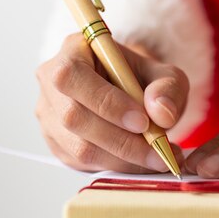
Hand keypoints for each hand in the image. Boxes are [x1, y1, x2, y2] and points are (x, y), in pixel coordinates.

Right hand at [35, 34, 187, 172]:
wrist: (134, 95)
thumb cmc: (144, 80)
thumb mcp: (165, 74)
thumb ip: (168, 88)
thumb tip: (162, 113)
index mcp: (73, 50)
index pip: (74, 76)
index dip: (106, 102)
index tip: (143, 121)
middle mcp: (52, 82)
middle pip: (73, 117)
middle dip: (121, 139)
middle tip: (159, 149)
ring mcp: (50, 115)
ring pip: (78, 146)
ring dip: (123, 158)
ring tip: (160, 158)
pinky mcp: (57, 143)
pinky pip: (83, 163)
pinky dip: (118, 167)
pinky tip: (144, 162)